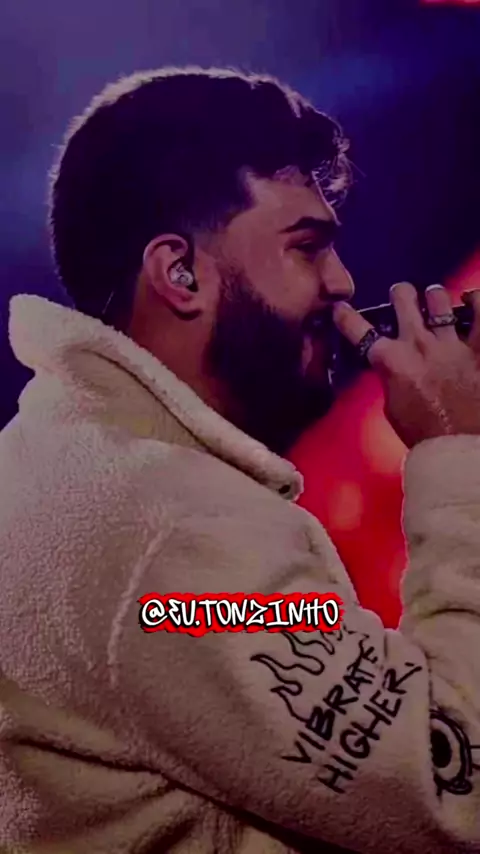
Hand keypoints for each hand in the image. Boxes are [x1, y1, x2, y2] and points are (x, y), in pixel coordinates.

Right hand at [332, 283, 479, 448]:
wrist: (459, 446)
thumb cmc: (423, 435)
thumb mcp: (393, 409)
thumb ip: (391, 381)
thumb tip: (392, 369)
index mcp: (391, 362)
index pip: (359, 330)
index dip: (346, 316)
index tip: (340, 308)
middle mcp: (418, 344)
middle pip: (403, 300)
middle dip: (401, 294)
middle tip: (402, 295)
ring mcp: (451, 343)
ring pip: (439, 300)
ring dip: (435, 296)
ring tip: (435, 296)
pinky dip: (476, 301)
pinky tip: (471, 298)